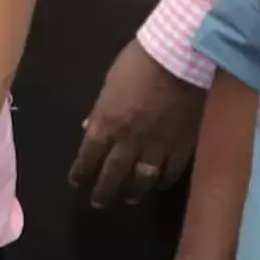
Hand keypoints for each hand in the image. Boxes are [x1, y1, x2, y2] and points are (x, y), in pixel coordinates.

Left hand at [70, 45, 207, 208]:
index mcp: (106, 123)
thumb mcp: (110, 84)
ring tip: (129, 199)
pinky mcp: (182, 146)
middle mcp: (129, 141)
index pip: (88, 157)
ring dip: (132, 192)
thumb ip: (101, 111)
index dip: (81, 173)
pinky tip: (158, 184)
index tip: (77, 183)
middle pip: (112, 175)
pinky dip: (162, 181)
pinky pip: (171, 172)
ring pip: (142, 180)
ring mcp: (157, 146)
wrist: (181, 56)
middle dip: (103, 191)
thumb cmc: (139, 62)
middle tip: (99, 202)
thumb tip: (90, 128)